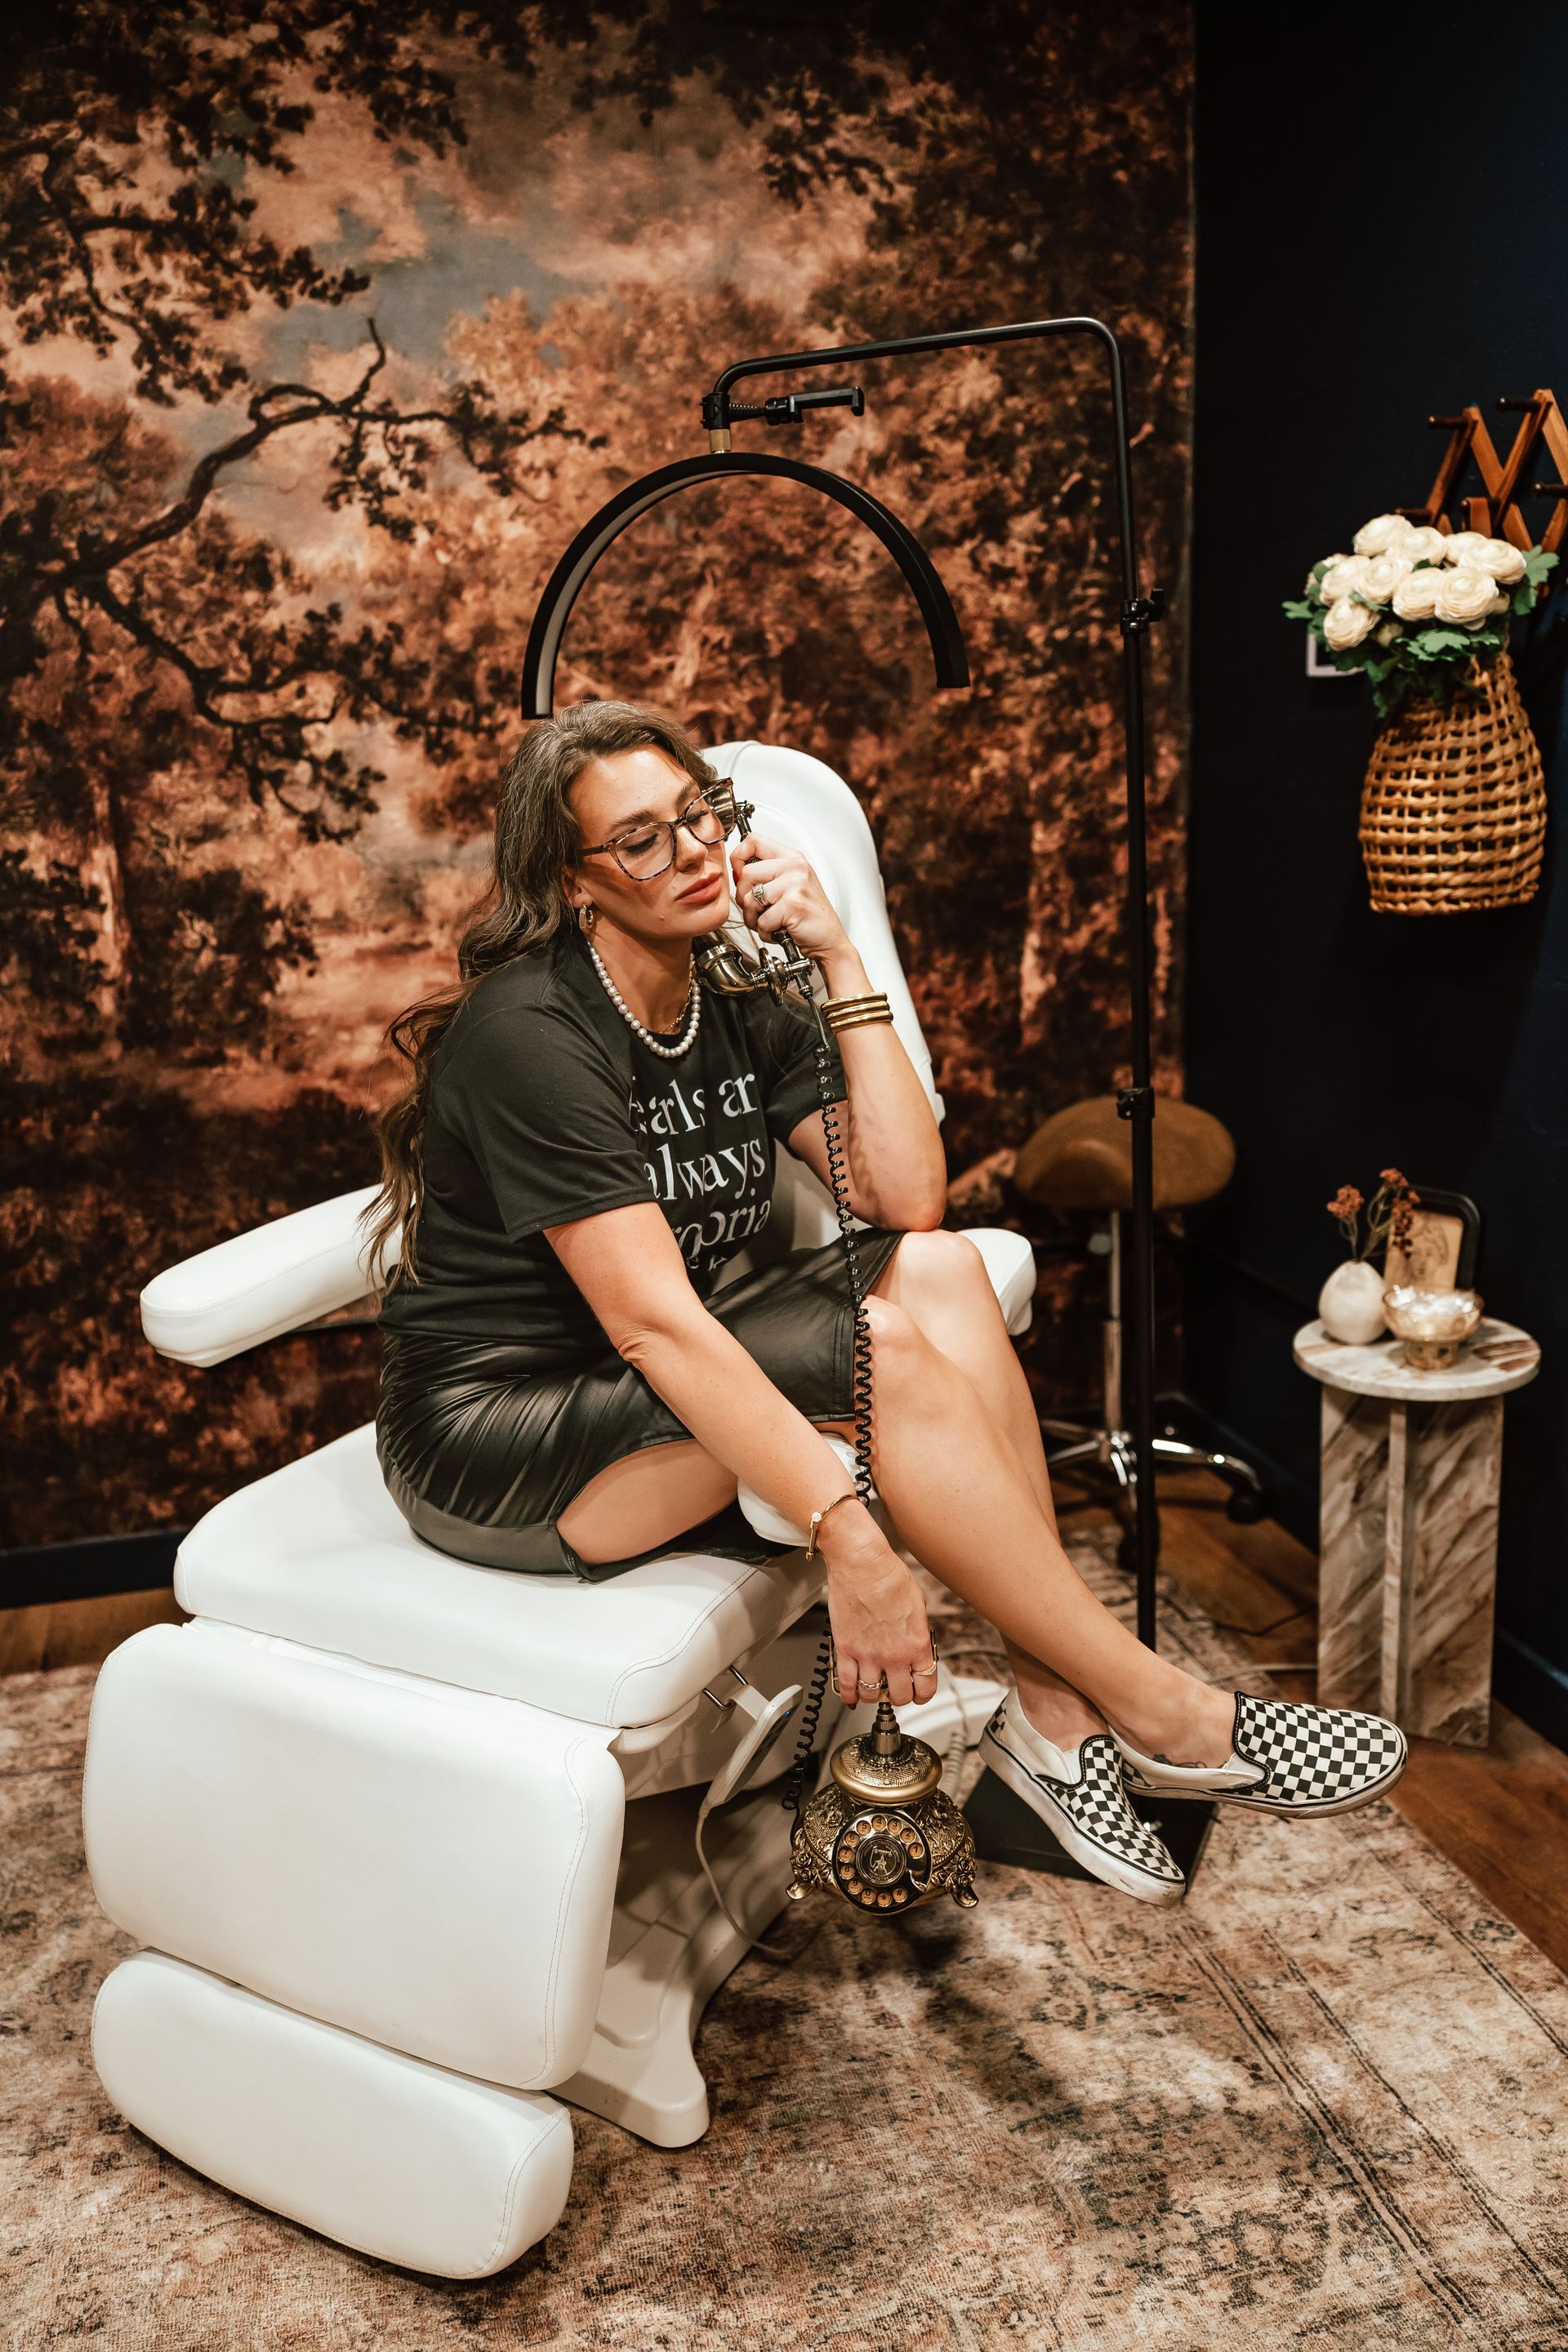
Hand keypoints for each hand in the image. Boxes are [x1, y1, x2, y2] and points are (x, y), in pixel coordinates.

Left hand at [731, 832, 847, 963]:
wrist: (829, 938)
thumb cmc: (809, 914)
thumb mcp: (791, 884)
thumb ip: (767, 872)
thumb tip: (737, 871)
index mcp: (792, 857)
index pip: (753, 841)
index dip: (738, 858)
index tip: (741, 876)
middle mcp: (795, 867)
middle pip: (746, 873)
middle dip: (743, 897)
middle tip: (756, 909)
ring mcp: (795, 884)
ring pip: (750, 898)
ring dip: (753, 918)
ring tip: (767, 922)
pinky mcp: (792, 904)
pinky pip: (762, 920)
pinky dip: (765, 932)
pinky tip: (777, 931)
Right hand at [818, 1514, 937, 1710]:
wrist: (861, 1563)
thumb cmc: (888, 1575)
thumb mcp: (918, 1605)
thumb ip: (918, 1632)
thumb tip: (916, 1645)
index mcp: (917, 1644)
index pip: (926, 1686)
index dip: (922, 1694)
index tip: (918, 1692)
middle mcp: (894, 1654)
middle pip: (900, 1697)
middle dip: (899, 1695)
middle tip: (894, 1688)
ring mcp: (868, 1655)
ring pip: (872, 1695)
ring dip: (874, 1695)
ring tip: (873, 1688)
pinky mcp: (845, 1650)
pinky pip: (846, 1685)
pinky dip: (848, 1696)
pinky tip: (852, 1696)